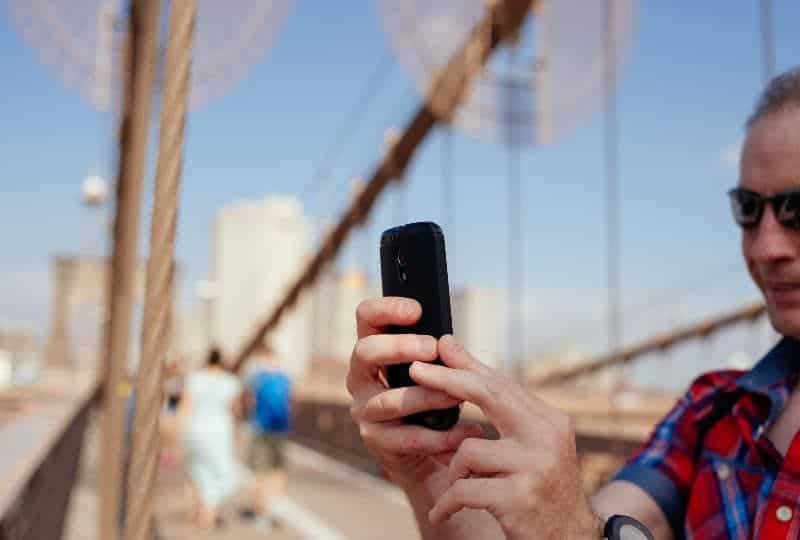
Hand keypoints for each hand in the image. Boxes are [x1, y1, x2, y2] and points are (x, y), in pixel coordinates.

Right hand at [347, 298, 484, 487]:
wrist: (428, 455)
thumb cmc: (431, 402)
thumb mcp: (438, 373)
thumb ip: (442, 358)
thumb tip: (448, 340)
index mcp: (374, 351)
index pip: (366, 318)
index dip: (386, 309)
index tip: (416, 310)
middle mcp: (360, 377)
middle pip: (365, 352)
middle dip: (400, 347)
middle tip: (432, 348)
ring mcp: (365, 410)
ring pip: (390, 400)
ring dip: (428, 396)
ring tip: (458, 396)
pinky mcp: (377, 441)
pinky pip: (408, 437)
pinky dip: (441, 436)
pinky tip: (466, 431)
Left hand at [409, 335, 599, 539]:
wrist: (570, 539)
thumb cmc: (539, 485)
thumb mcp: (528, 442)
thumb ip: (496, 403)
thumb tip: (453, 347)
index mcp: (550, 420)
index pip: (501, 384)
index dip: (464, 366)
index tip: (436, 347)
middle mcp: (548, 437)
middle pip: (489, 395)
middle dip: (446, 381)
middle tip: (415, 371)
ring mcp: (536, 468)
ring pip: (468, 451)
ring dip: (455, 471)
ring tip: (462, 485)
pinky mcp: (519, 498)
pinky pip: (463, 490)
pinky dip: (447, 502)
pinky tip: (443, 512)